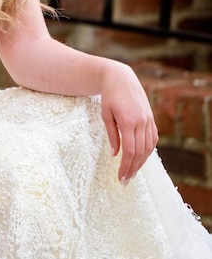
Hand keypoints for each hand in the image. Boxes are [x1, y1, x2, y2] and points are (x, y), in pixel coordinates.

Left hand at [99, 60, 157, 183]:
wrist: (121, 77)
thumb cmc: (109, 95)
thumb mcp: (105, 114)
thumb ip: (112, 135)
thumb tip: (115, 155)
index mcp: (128, 121)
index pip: (129, 151)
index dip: (125, 166)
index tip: (120, 178)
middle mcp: (141, 122)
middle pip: (140, 152)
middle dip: (133, 168)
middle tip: (125, 181)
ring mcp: (148, 120)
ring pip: (148, 148)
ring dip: (141, 162)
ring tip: (132, 173)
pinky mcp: (151, 119)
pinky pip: (153, 139)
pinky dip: (148, 151)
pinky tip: (141, 158)